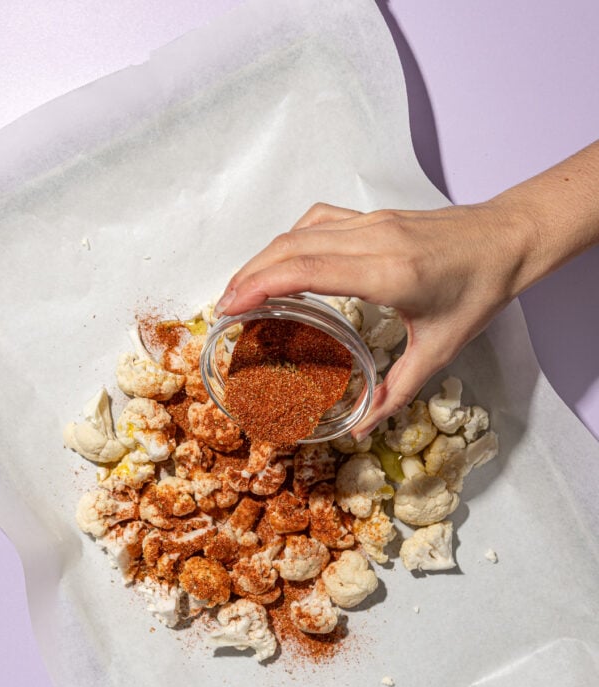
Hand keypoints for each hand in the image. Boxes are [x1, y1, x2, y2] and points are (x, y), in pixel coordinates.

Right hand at [216, 200, 533, 437]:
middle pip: (289, 248)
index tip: (229, 309)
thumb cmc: (479, 290)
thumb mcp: (440, 350)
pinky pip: (316, 221)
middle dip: (247, 277)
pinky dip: (288, 242)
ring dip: (262, 259)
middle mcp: (373, 239)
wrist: (508, 239)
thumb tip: (360, 425)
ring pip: (298, 232)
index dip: (258, 286)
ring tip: (241, 290)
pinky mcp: (371, 216)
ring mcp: (370, 222)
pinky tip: (281, 263)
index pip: (305, 269)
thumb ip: (395, 391)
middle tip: (223, 309)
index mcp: (388, 272)